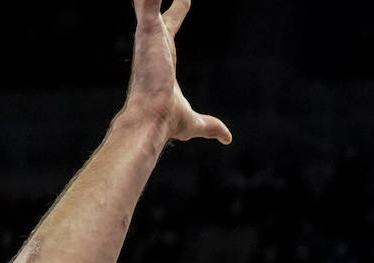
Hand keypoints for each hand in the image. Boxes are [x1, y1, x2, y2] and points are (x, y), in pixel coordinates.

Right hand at [124, 0, 231, 145]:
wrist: (152, 120)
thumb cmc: (168, 121)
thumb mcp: (195, 122)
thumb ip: (211, 125)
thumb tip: (227, 137)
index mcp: (163, 56)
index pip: (170, 25)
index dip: (178, 10)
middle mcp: (154, 42)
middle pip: (156, 6)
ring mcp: (149, 36)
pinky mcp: (147, 32)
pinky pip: (146, 0)